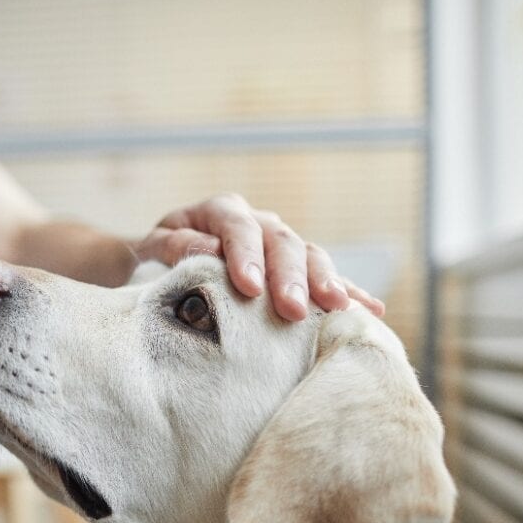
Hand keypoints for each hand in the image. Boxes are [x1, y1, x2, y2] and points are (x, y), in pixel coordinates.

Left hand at [134, 193, 384, 320]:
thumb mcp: (151, 250)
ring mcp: (280, 244)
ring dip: (325, 282)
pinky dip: (349, 292)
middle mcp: (257, 222)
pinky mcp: (295, 269)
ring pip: (310, 256)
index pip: (237, 227)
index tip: (248, 288)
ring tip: (338, 308)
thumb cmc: (153, 260)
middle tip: (292, 310)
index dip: (245, 255)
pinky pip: (326, 277)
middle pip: (281, 242)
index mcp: (219, 211)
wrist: (159, 266)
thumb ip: (173, 247)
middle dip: (290, 277)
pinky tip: (371, 310)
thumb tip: (206, 250)